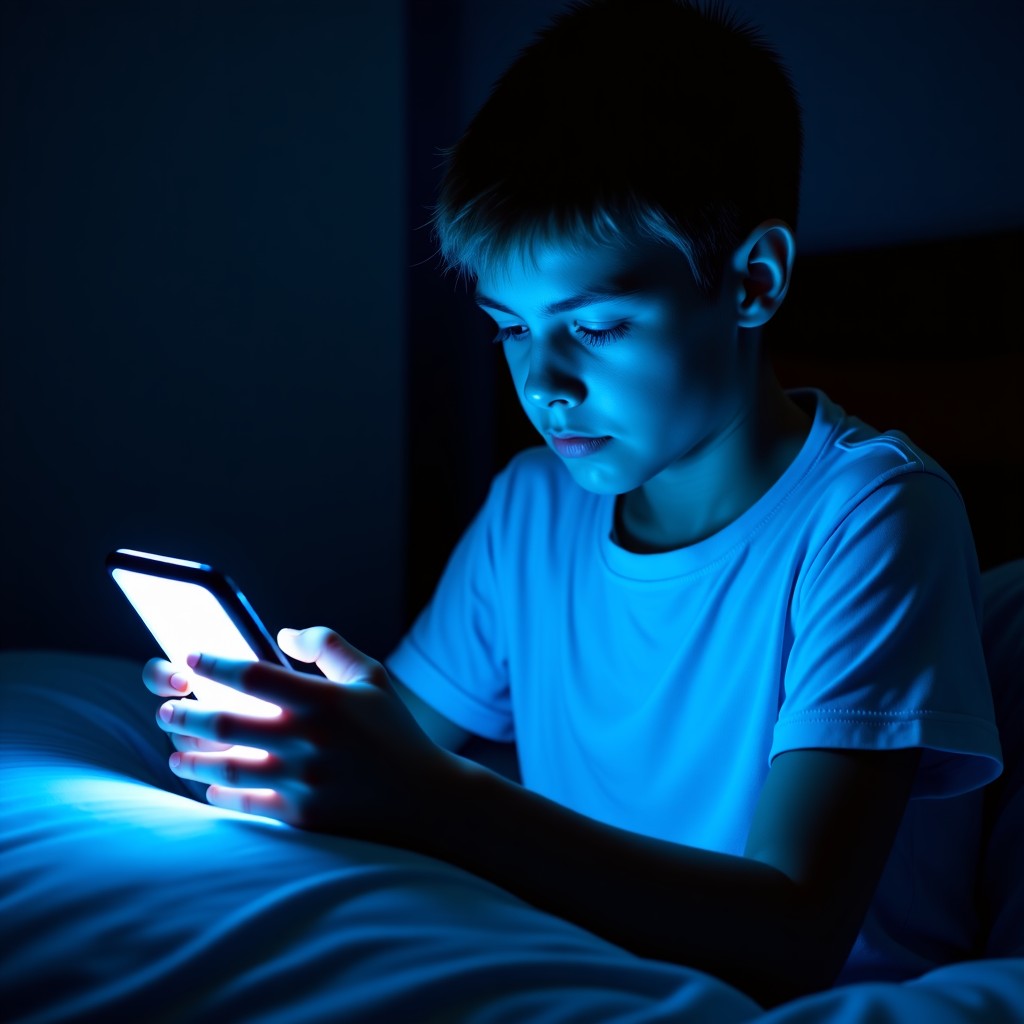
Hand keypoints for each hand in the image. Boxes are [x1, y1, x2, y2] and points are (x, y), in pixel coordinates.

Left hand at [152, 626, 449, 840]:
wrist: (425, 799)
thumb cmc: (394, 731)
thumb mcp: (372, 677)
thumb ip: (329, 646)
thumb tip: (283, 634)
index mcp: (325, 701)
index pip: (254, 675)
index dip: (214, 664)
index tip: (190, 658)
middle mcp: (309, 740)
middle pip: (226, 722)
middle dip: (186, 713)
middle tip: (166, 709)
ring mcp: (303, 781)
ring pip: (226, 766)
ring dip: (191, 756)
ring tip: (176, 750)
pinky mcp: (301, 816)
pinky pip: (244, 803)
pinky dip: (218, 792)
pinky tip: (209, 783)